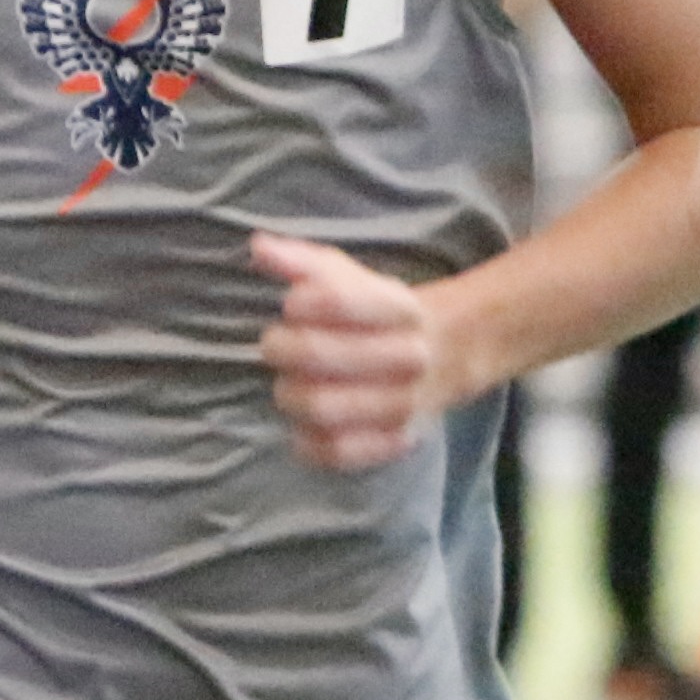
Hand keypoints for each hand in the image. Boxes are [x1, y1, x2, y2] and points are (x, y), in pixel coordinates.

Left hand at [250, 230, 454, 471]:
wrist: (441, 356)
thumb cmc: (376, 314)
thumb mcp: (348, 276)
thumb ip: (302, 260)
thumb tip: (258, 247)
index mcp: (401, 308)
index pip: (338, 302)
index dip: (299, 303)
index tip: (291, 305)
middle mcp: (410, 357)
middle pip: (317, 357)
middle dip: (281, 349)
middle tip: (277, 346)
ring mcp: (404, 404)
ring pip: (320, 407)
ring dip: (289, 394)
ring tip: (291, 384)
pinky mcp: (393, 443)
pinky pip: (336, 452)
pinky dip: (308, 441)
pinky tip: (303, 424)